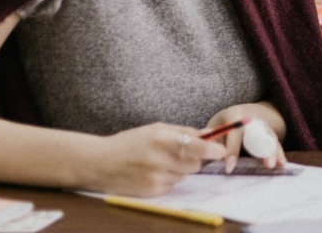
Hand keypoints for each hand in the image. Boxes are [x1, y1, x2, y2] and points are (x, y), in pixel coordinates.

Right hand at [88, 123, 225, 196]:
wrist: (99, 163)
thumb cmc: (129, 143)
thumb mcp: (154, 129)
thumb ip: (182, 131)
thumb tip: (209, 134)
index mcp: (160, 139)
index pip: (195, 146)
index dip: (212, 149)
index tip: (222, 150)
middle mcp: (159, 159)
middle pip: (194, 164)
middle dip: (193, 159)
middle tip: (177, 154)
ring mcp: (155, 178)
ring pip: (184, 175)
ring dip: (179, 169)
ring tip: (159, 162)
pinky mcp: (152, 192)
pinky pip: (173, 185)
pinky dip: (168, 179)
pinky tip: (152, 173)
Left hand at [204, 102, 287, 171]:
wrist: (240, 114)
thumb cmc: (223, 124)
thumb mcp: (214, 127)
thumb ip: (209, 137)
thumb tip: (201, 141)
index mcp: (235, 115)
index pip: (235, 132)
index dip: (233, 150)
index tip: (229, 167)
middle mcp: (252, 119)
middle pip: (259, 133)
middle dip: (262, 149)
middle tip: (266, 164)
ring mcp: (263, 125)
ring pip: (270, 138)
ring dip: (274, 151)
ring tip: (275, 164)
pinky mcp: (269, 134)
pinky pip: (275, 143)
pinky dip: (279, 153)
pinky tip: (282, 163)